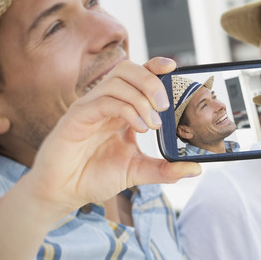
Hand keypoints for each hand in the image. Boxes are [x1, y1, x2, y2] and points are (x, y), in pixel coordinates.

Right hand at [26, 57, 200, 214]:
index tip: (173, 67)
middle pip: (128, 70)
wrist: (64, 193)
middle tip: (165, 105)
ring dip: (141, 98)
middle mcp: (105, 102)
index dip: (154, 67)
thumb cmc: (95, 176)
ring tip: (153, 123)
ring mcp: (90, 108)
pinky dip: (126, 109)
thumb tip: (195, 169)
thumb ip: (166, 169)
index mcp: (120, 109)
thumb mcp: (138, 171)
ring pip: (116, 81)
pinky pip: (103, 101)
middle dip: (151, 81)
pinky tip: (139, 128)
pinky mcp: (76, 118)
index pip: (137, 76)